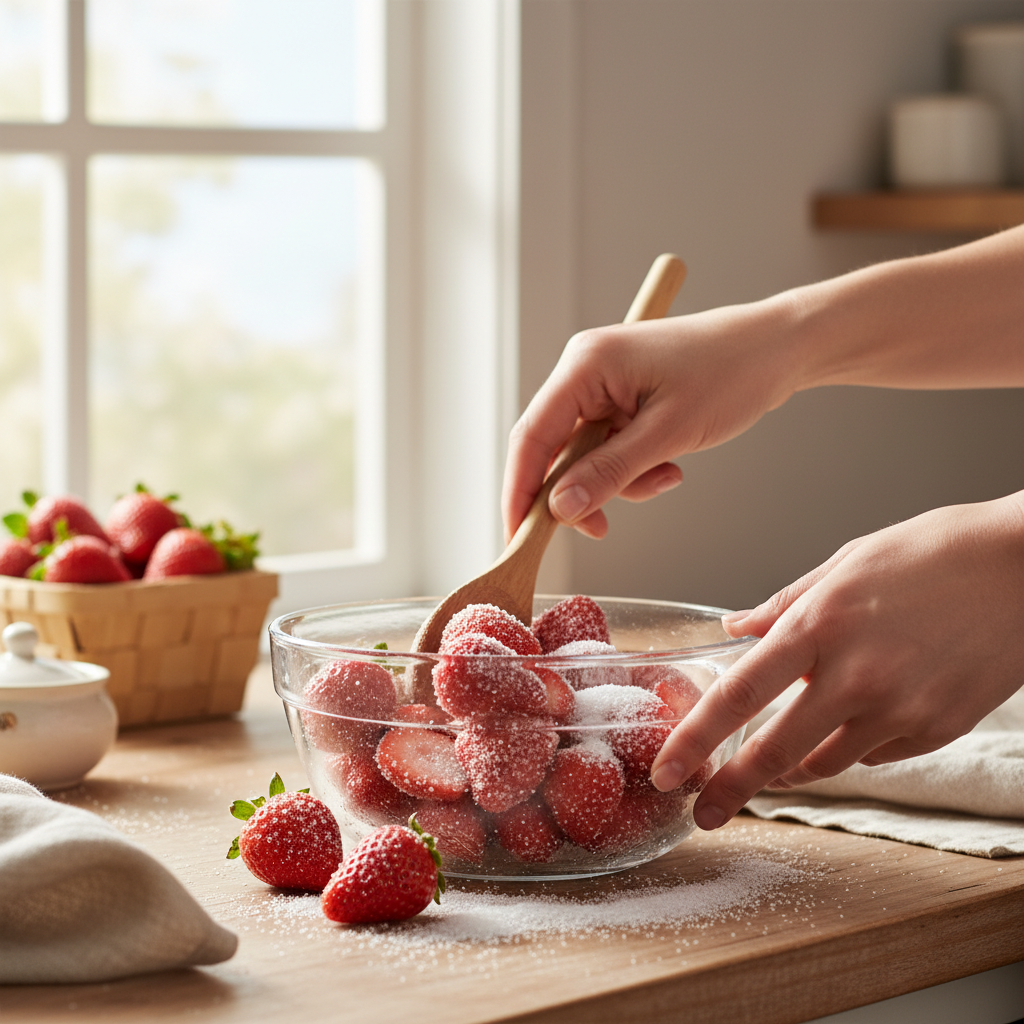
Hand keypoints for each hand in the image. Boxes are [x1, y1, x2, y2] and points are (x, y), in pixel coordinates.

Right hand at [501, 299, 799, 541]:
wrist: (778, 349)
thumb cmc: (731, 373)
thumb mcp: (668, 433)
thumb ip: (609, 473)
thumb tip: (560, 510)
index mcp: (585, 365)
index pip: (531, 437)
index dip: (520, 492)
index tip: (519, 538)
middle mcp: (584, 371)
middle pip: (553, 449)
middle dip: (578, 492)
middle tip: (601, 529)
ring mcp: (603, 385)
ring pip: (584, 456)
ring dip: (616, 482)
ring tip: (665, 478)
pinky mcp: (622, 399)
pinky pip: (608, 448)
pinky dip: (632, 469)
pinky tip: (669, 467)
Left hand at [650, 492, 1023, 829]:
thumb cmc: (935, 552)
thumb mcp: (846, 562)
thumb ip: (784, 605)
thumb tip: (735, 630)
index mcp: (819, 626)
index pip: (738, 696)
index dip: (695, 740)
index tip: (668, 771)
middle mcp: (855, 676)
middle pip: (775, 752)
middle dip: (731, 789)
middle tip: (704, 813)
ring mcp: (901, 710)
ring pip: (825, 763)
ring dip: (793, 766)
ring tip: (777, 760)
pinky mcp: (939, 729)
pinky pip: (876, 755)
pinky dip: (853, 746)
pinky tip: (857, 720)